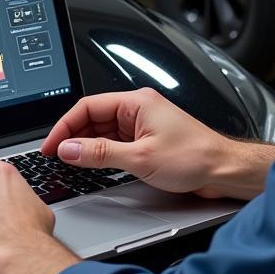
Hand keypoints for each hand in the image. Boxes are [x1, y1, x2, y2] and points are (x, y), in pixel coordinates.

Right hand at [40, 87, 238, 198]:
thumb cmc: (195, 157)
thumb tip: (70, 149)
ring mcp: (142, 125)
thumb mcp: (140, 158)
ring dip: (87, 146)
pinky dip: (101, 153)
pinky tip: (92, 165)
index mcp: (137, 103)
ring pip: (103, 132)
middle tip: (56, 156)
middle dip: (73, 136)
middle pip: (94, 118)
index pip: (89, 107)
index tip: (52, 144)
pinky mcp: (146, 141)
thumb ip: (100, 154)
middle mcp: (138, 110)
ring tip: (71, 162)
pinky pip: (115, 143)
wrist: (223, 171)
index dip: (65, 126)